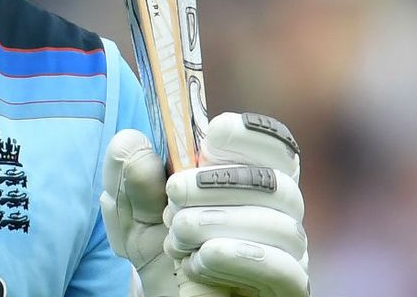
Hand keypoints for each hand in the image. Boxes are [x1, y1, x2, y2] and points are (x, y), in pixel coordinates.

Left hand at [100, 113, 309, 296]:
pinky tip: (200, 260)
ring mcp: (287, 251)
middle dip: (218, 183)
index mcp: (247, 178)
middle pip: (278, 183)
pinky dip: (236, 258)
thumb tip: (132, 142)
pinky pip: (284, 269)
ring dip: (218, 223)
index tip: (213, 136)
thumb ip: (128, 176)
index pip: (275, 146)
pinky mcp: (288, 287)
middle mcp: (277, 212)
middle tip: (173, 195)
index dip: (251, 135)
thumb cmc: (158, 247)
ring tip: (177, 237)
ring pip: (280, 225)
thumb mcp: (132, 212)